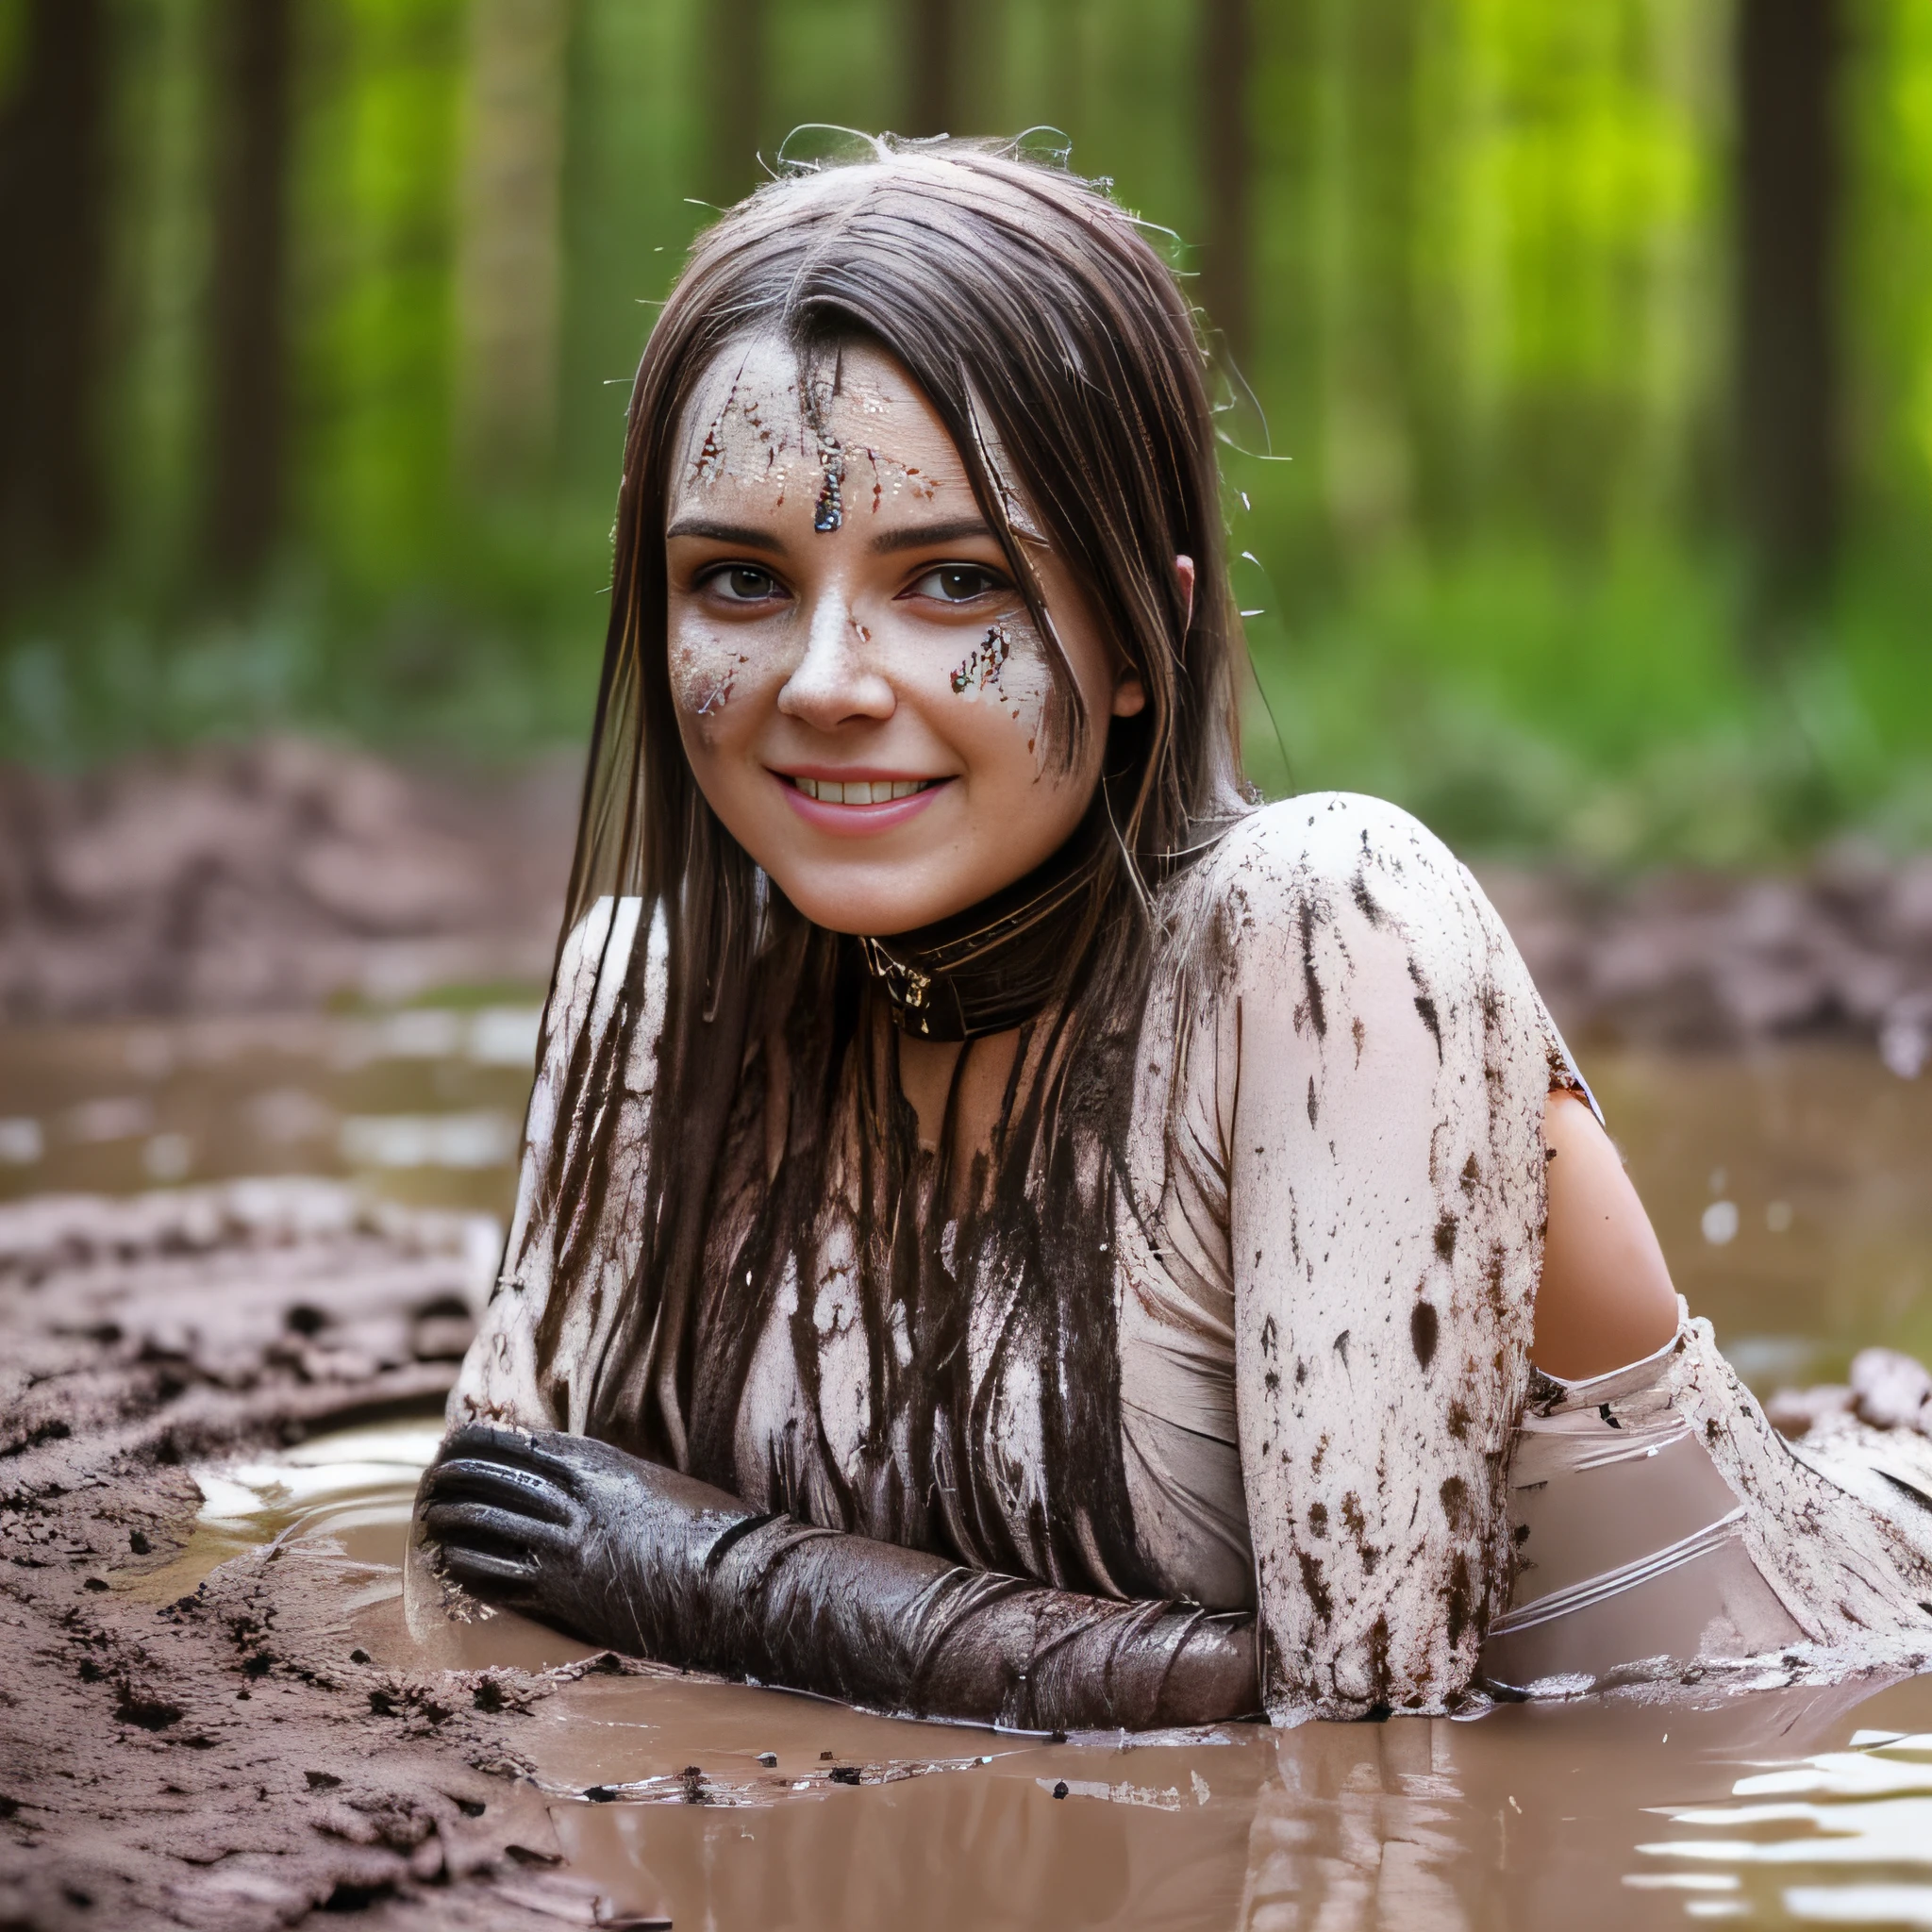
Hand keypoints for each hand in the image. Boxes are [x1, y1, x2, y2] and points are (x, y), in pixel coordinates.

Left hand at [415, 1422, 753, 1660]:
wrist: (732, 1580)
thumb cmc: (709, 1529)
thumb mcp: (658, 1484)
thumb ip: (613, 1479)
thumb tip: (582, 1479)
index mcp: (599, 1464)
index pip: (517, 1443)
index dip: (477, 1443)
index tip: (455, 1444)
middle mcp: (575, 1499)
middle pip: (490, 1478)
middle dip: (451, 1477)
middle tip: (430, 1480)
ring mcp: (566, 1548)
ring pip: (484, 1523)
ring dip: (449, 1520)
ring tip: (431, 1519)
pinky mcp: (564, 1596)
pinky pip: (497, 1577)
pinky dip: (466, 1567)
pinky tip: (451, 1565)